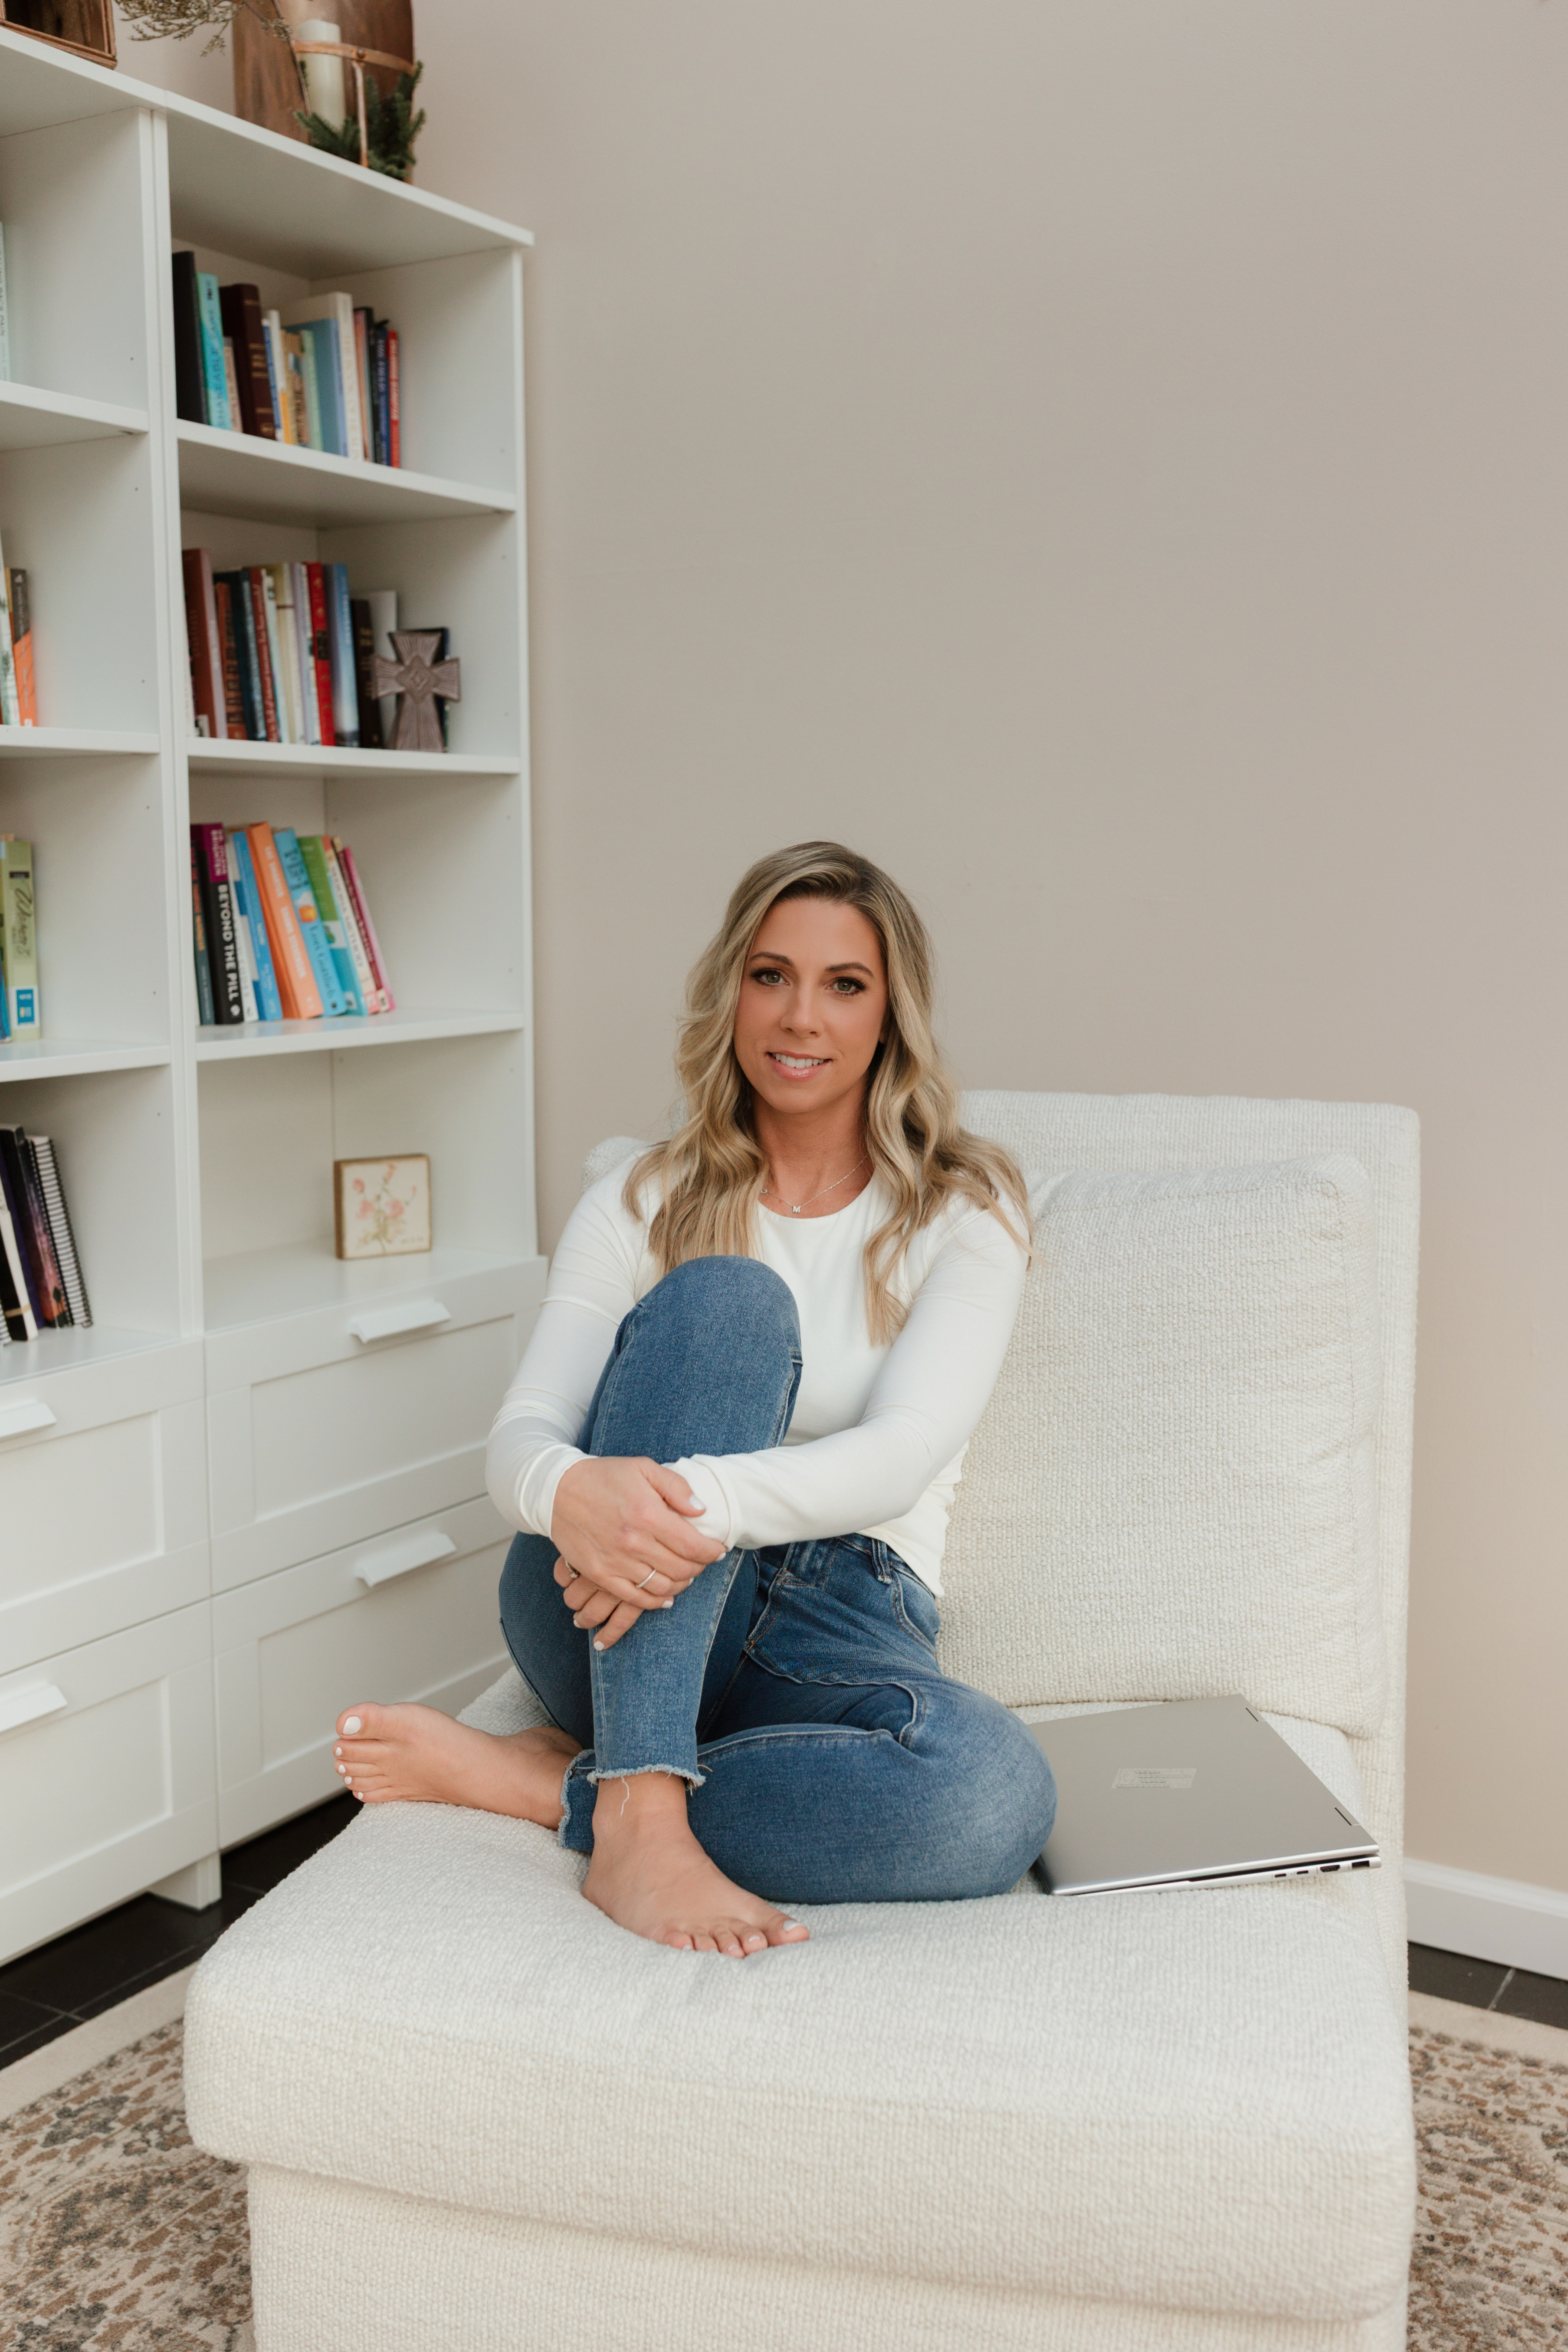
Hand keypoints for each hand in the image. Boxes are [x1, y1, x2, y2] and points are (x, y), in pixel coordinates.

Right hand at [550, 1456, 723, 1650]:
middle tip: (702, 1561)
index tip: (719, 1550)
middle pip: (681, 1569)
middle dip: (699, 1567)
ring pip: (662, 1587)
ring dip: (681, 1584)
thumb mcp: (643, 1467)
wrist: (556, 1489)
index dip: (712, 1552)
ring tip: (686, 1575)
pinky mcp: (599, 1574)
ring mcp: (615, 1561)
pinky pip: (634, 1598)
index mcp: (648, 1515)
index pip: (693, 1546)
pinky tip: (665, 1596)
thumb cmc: (603, 1476)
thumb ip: (676, 1488)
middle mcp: (633, 1542)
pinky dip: (654, 1601)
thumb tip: (701, 1510)